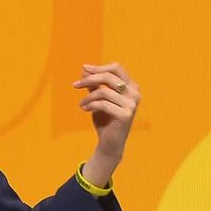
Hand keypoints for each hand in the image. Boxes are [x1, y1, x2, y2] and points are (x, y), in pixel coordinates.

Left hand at [73, 63, 139, 185]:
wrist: (110, 142)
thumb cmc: (106, 119)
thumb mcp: (99, 99)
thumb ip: (95, 85)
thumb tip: (85, 69)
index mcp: (131, 86)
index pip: (117, 68)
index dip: (99, 67)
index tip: (84, 69)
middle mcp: (134, 93)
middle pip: (109, 77)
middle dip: (89, 79)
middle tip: (75, 85)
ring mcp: (132, 104)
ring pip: (104, 92)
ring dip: (88, 97)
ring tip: (81, 104)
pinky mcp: (126, 115)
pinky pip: (103, 104)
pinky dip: (91, 105)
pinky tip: (85, 109)